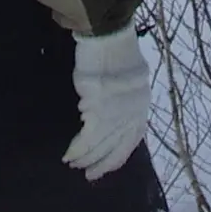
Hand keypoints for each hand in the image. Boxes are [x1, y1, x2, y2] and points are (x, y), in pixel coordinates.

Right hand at [62, 25, 152, 180]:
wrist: (108, 36)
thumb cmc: (116, 51)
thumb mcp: (129, 79)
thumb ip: (123, 99)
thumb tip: (105, 113)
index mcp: (142, 106)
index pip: (132, 140)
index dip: (118, 157)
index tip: (106, 168)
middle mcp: (133, 114)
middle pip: (116, 147)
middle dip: (100, 163)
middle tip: (88, 175)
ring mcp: (117, 115)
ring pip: (100, 145)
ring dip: (85, 157)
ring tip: (73, 163)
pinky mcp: (99, 111)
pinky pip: (87, 138)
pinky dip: (77, 148)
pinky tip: (69, 155)